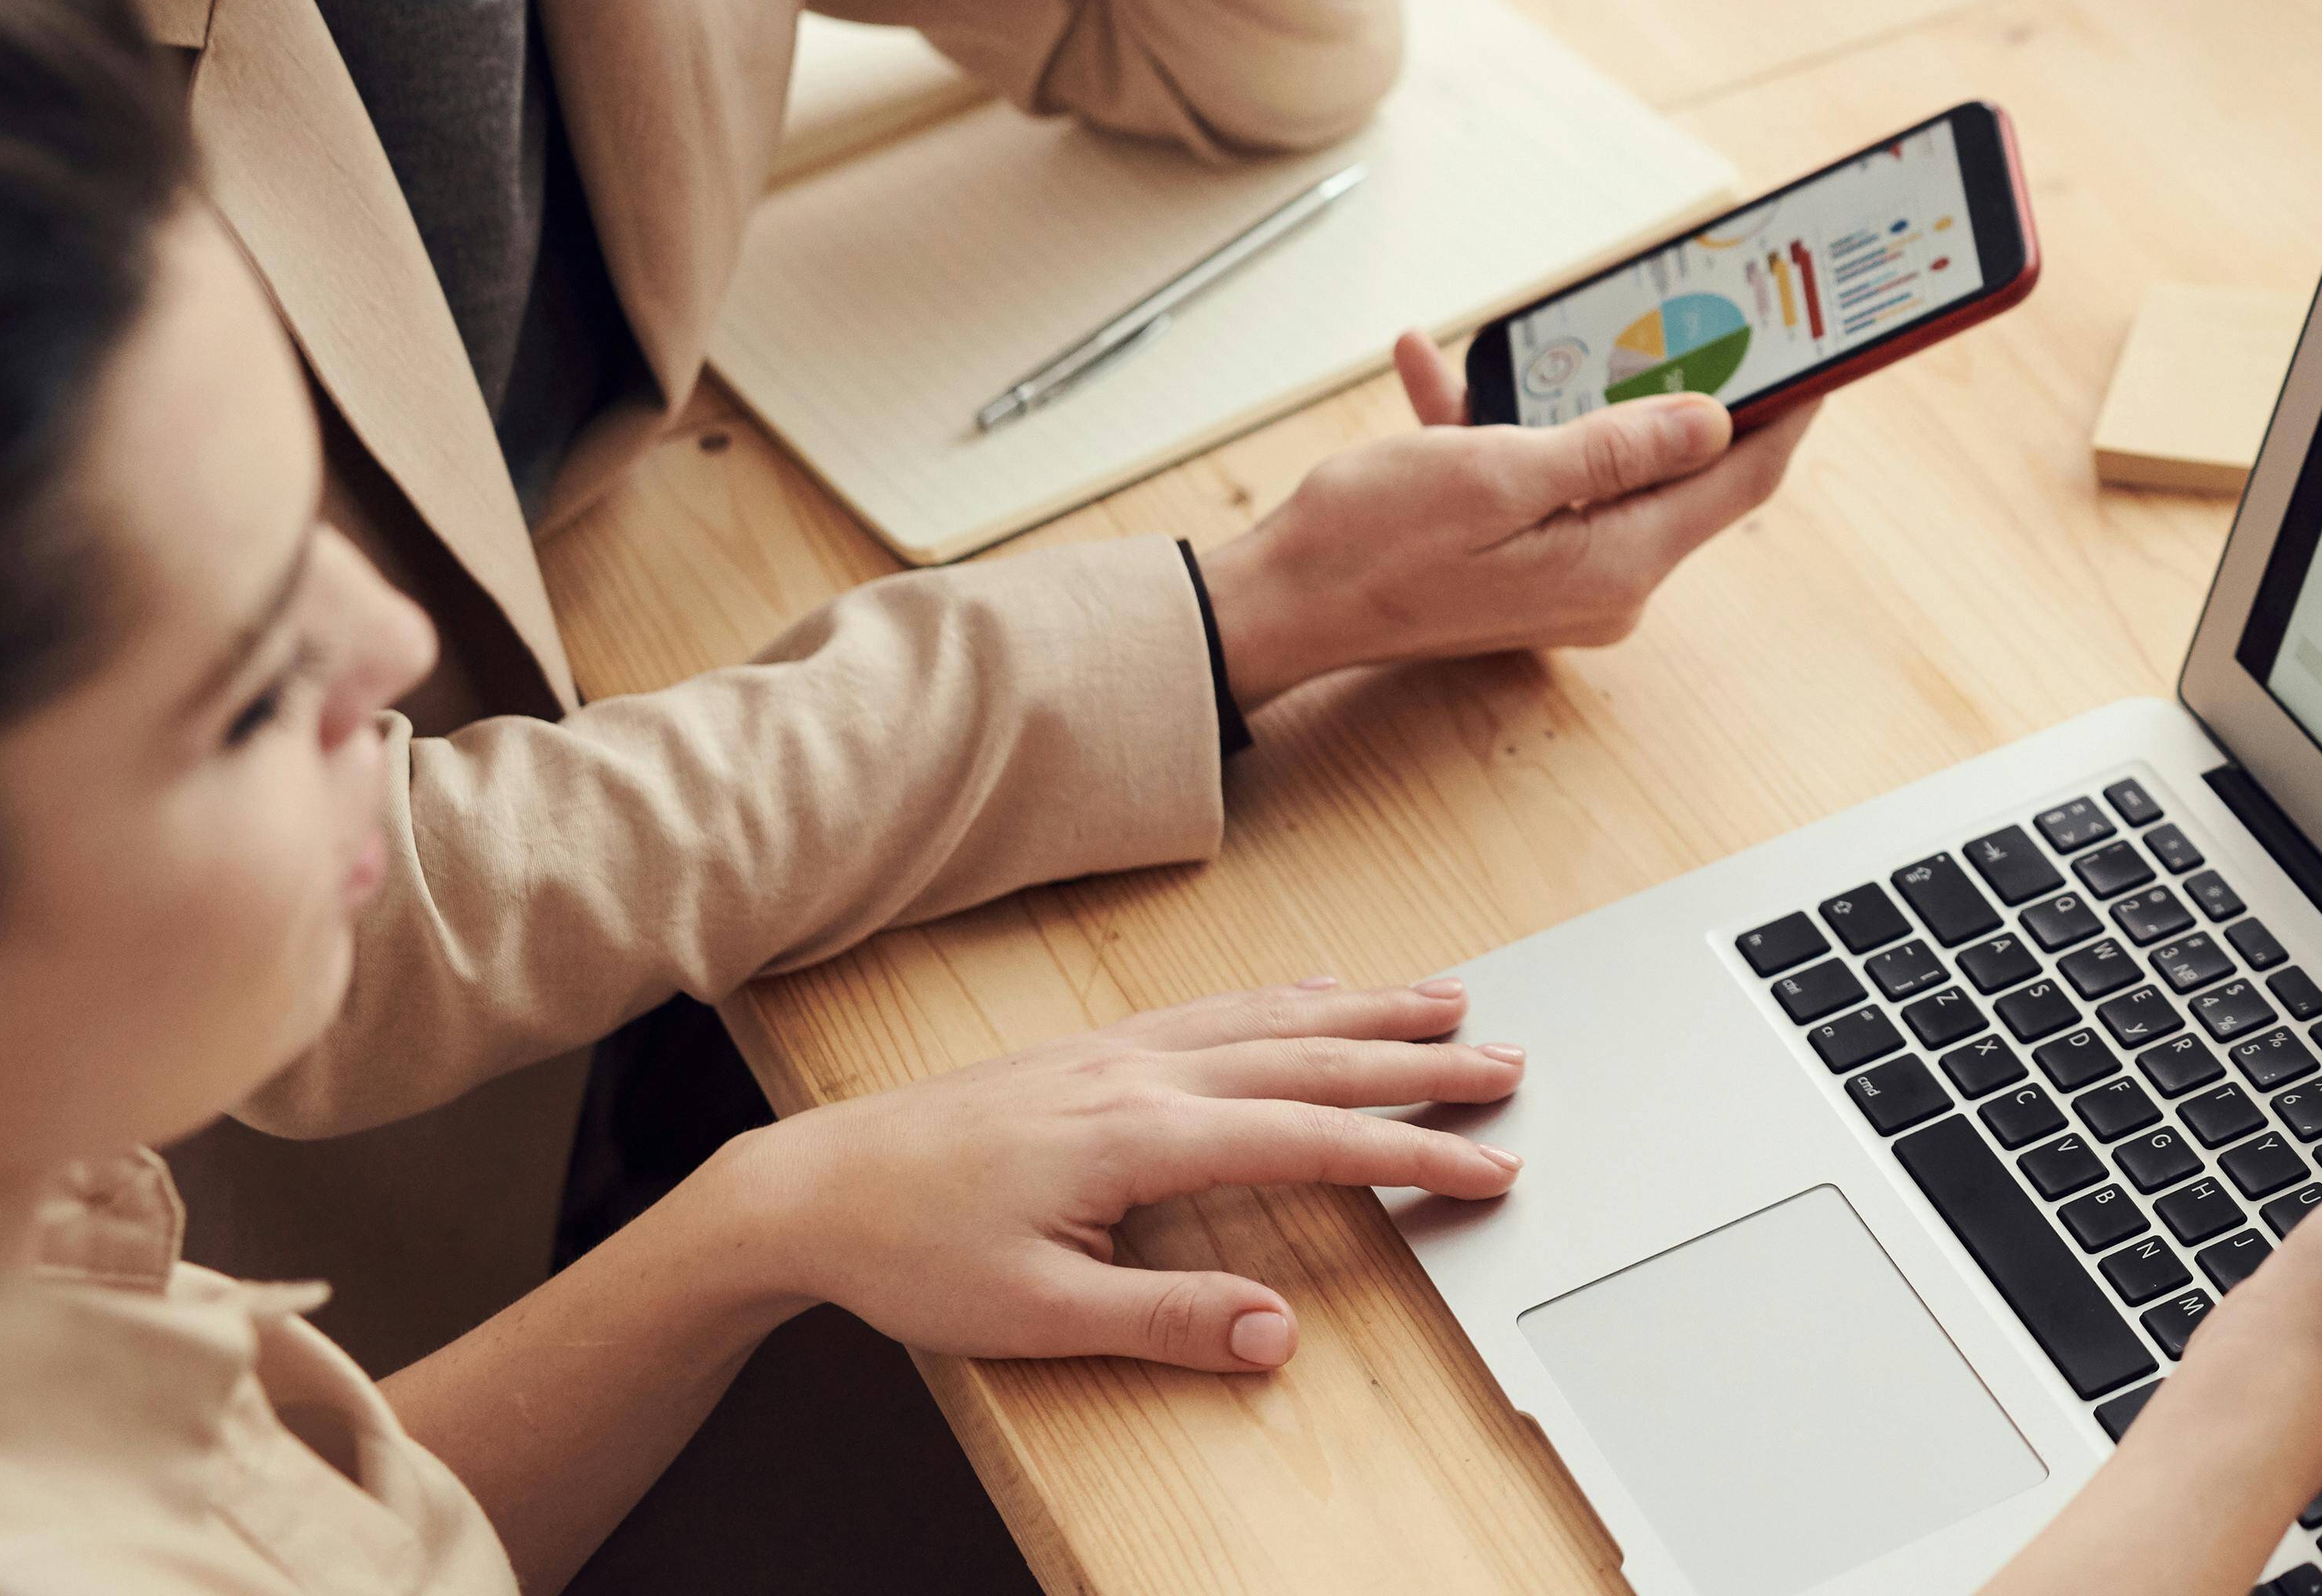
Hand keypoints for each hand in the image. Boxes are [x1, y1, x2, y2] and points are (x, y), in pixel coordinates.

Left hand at [697, 978, 1526, 1372]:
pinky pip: (1219, 1007)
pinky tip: (1320, 988)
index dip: (1413, 1153)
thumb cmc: (913, 1254)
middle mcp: (1145, 1074)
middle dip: (1422, 1058)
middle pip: (1316, 1056)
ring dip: (1371, 1007)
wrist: (811, 1186)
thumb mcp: (1036, 1316)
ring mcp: (1121, 1051)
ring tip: (1452, 998)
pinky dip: (1289, 995)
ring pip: (1275, 1016)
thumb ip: (1165, 1321)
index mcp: (1142, 1137)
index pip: (1313, 1139)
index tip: (1491, 1164)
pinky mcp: (1095, 1050)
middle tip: (1510, 1064)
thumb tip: (1279, 1333)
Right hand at [1194, 335, 1816, 706]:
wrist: (1271, 606)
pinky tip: (1438, 367)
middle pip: (1681, 469)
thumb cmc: (1370, 544)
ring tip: (1543, 329)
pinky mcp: (1518, 562)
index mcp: (1619, 562)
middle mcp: (1607, 580)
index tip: (1822, 351)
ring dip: (1570, 395)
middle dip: (1681, 383)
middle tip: (1698, 307)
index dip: (1788, 409)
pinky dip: (1500, 424)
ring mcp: (1563, 576)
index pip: (1741, 478)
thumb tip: (1717, 421)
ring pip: (1603, 463)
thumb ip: (1616, 447)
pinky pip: (1535, 480)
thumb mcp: (1500, 474)